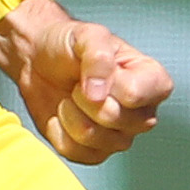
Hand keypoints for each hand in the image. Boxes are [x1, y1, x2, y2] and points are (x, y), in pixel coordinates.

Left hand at [0, 0, 172, 164]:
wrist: (38, 60)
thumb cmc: (68, 44)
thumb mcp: (86, 35)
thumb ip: (98, 57)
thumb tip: (98, 94)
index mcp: (152, 80)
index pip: (135, 94)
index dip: (107, 83)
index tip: (93, 70)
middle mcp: (143, 112)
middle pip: (115, 119)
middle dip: (85, 99)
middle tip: (77, 84)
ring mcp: (121, 135)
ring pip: (97, 140)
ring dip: (71, 116)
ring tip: (69, 98)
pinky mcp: (96, 152)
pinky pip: (78, 154)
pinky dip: (60, 133)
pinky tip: (60, 116)